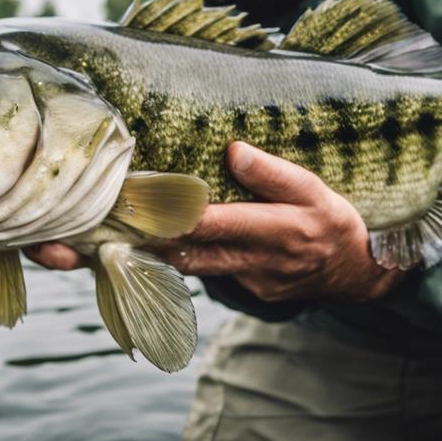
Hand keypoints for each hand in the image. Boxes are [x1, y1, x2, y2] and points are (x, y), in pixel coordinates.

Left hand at [23, 142, 405, 302]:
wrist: (356, 274)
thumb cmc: (334, 222)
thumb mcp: (314, 188)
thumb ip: (272, 172)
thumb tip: (231, 150)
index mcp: (273, 231)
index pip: (208, 223)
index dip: (164, 216)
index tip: (124, 203)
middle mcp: (251, 261)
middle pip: (182, 253)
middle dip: (135, 242)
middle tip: (85, 230)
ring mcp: (242, 281)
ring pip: (182, 267)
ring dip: (143, 253)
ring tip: (93, 238)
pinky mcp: (238, 290)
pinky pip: (196, 274)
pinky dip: (166, 260)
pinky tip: (133, 246)